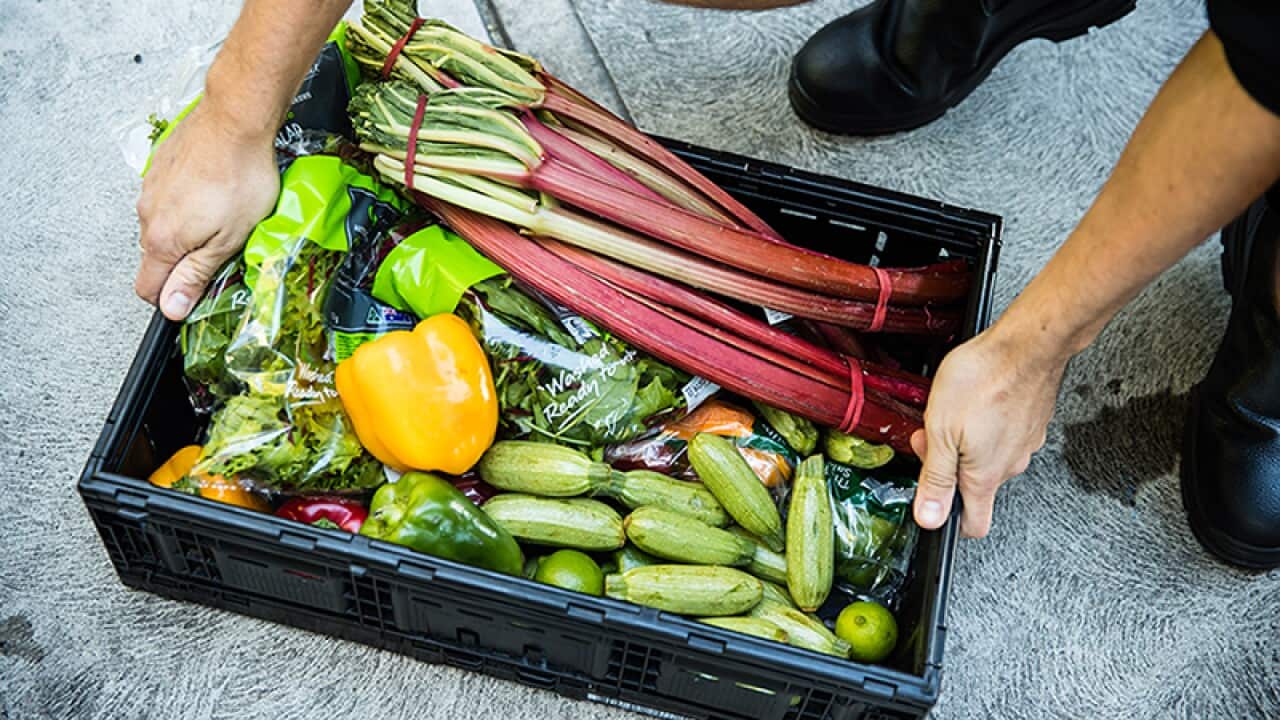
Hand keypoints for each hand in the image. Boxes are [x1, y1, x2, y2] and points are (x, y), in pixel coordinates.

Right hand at [135, 99, 278, 319]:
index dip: (171, 298)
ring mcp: (150, 188)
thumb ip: (196, 275)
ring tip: (223, 215)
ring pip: (163, 225)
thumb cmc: (240, 177)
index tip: (193, 293)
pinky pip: (167, 197)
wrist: (235, 121)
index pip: (147, 288)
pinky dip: (187, 201)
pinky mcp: (160, 167)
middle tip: (222, 248)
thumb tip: (172, 307)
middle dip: (185, 262)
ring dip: (187, 229)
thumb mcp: (228, 240)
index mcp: (163, 240)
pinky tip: (213, 191)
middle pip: (156, 257)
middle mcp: (148, 214)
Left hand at [910, 325, 1067, 536]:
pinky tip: (974, 401)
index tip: (932, 501)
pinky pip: (1002, 435)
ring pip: (987, 457)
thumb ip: (935, 479)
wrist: (1027, 344)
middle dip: (946, 465)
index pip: (974, 525)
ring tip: (951, 410)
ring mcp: (1024, 443)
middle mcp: (1010, 465)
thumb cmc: (984, 380)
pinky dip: (984, 425)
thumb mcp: (941, 431)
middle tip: (930, 433)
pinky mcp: (1031, 422)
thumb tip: (930, 519)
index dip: (949, 521)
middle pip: (974, 485)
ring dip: (963, 441)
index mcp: (984, 476)